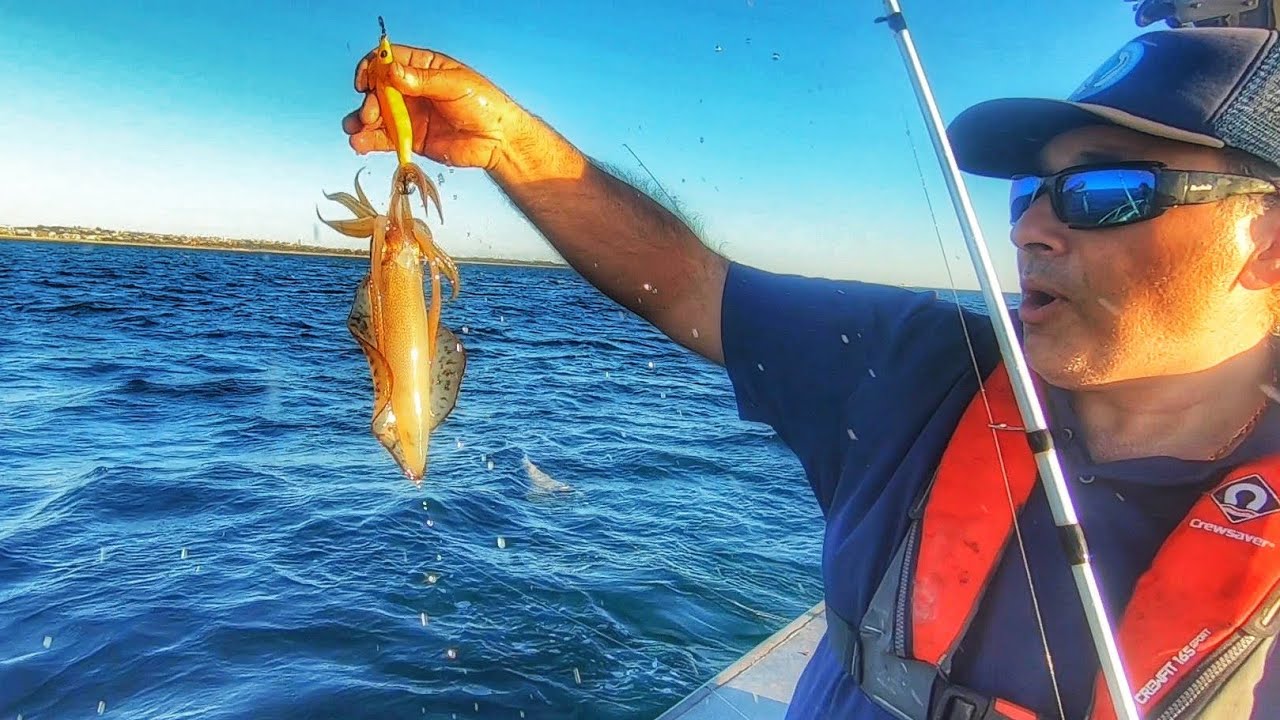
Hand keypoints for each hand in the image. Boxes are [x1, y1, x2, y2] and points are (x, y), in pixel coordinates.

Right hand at [342, 44, 528, 171]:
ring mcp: (410, 115)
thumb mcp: (454, 85)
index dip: (372, 68)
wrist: (498, 140)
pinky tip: (361, 144)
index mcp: (423, 68)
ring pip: (376, 115)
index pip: (388, 61)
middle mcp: (412, 90)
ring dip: (361, 122)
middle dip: (368, 101)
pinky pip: (385, 138)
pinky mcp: (411, 139)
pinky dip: (369, 141)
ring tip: (356, 133)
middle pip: (377, 90)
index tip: (366, 81)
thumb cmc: (483, 104)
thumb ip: (421, 80)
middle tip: (369, 115)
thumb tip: (392, 72)